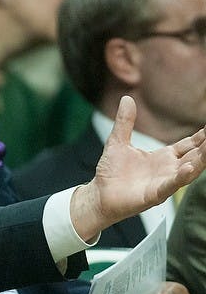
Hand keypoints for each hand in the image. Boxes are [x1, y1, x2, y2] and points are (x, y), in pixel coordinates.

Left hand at [71, 96, 205, 239]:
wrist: (99, 195)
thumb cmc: (110, 172)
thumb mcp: (118, 142)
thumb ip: (125, 122)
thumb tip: (126, 98)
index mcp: (164, 157)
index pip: (190, 144)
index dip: (203, 136)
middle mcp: (169, 169)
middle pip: (196, 155)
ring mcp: (164, 182)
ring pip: (190, 169)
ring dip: (202, 159)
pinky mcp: (155, 194)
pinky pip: (171, 185)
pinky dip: (181, 176)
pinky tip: (190, 167)